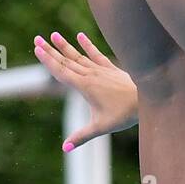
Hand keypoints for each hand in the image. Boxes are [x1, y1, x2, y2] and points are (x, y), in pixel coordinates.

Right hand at [33, 30, 138, 149]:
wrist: (147, 100)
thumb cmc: (124, 114)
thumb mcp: (100, 127)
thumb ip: (81, 137)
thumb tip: (64, 149)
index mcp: (84, 86)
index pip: (61, 71)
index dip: (47, 60)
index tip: (37, 49)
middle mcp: (90, 75)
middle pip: (66, 61)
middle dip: (50, 50)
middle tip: (37, 39)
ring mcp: (101, 70)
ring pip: (79, 56)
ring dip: (65, 46)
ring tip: (54, 34)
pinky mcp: (111, 68)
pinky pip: (96, 54)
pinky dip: (88, 45)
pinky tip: (80, 35)